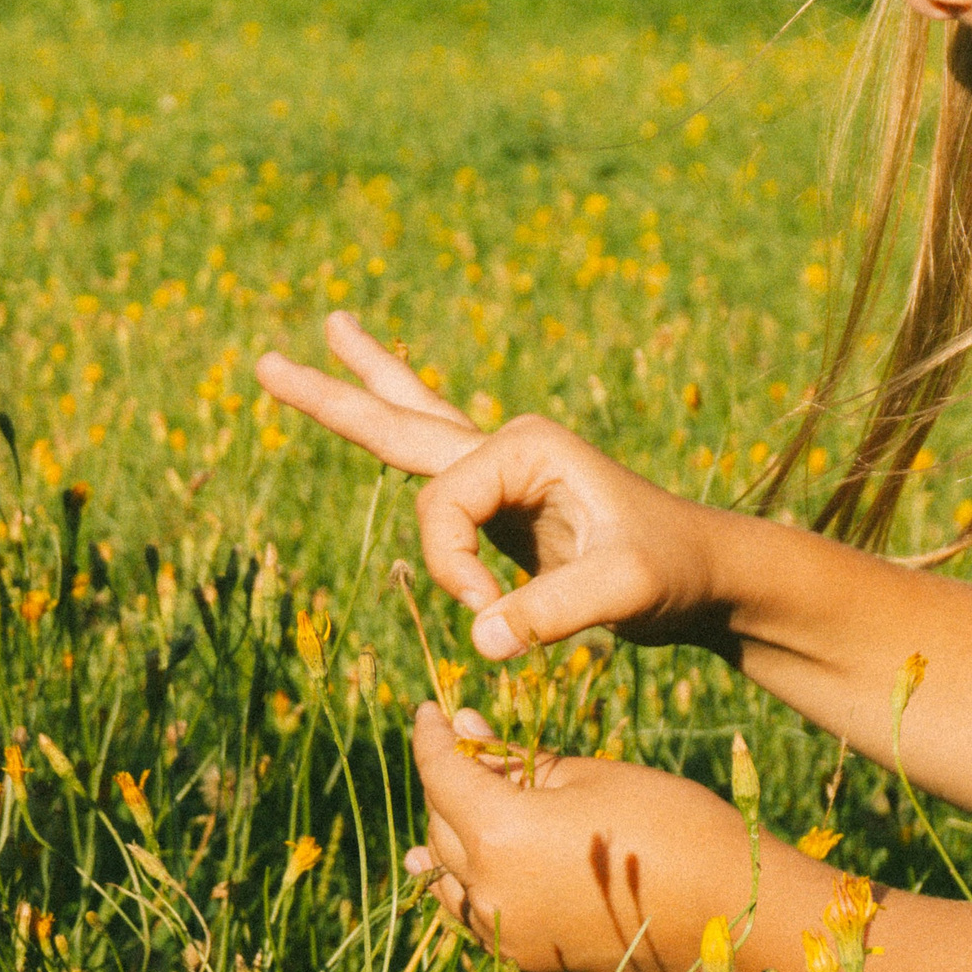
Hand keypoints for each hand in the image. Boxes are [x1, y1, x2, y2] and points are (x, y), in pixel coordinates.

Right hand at [256, 311, 727, 658]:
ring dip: (365, 387)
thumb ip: (554, 612)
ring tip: (330, 329)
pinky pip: (433, 475)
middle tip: (264, 362)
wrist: (707, 571)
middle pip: (401, 419)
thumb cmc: (675, 569)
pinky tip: (381, 400)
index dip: (450, 569)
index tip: (487, 619)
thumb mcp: (624, 590)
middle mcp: (507, 446)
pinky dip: (399, 433)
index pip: (442, 509)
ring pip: (413, 426)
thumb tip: (479, 642)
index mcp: (526, 448)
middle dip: (334, 394)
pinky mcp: (500, 506)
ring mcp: (500, 473)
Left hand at [402, 704, 738, 971]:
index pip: (440, 773)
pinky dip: (472, 891)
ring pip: (451, 882)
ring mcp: (509, 940)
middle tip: (464, 752)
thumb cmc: (667, 823)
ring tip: (444, 819)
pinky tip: (474, 877)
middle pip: (441, 826)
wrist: (732, 911)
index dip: (431, 736)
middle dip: (445, 784)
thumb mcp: (588, 774)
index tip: (429, 712)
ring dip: (447, 844)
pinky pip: (482, 921)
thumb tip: (466, 727)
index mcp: (499, 834)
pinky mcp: (533, 967)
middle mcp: (490, 894)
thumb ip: (517, 758)